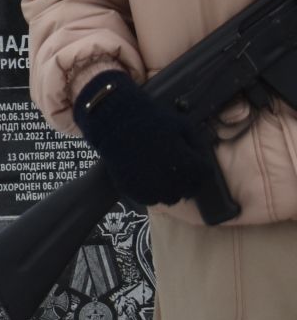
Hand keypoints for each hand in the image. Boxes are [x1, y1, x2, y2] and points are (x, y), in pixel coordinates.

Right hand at [75, 71, 214, 205]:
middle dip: (186, 179)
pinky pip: (150, 198)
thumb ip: (196, 144)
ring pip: (171, 198)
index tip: (191, 159)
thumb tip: (201, 157)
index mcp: (189, 165)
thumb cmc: (150, 120)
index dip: (199, 165)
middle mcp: (175, 183)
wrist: (114, 122)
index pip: (205, 174)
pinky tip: (145, 176)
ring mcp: (154, 190)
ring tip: (159, 173)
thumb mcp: (181, 125)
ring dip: (169, 188)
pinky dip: (150, 190)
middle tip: (174, 166)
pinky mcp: (137, 193)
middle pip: (189, 189)